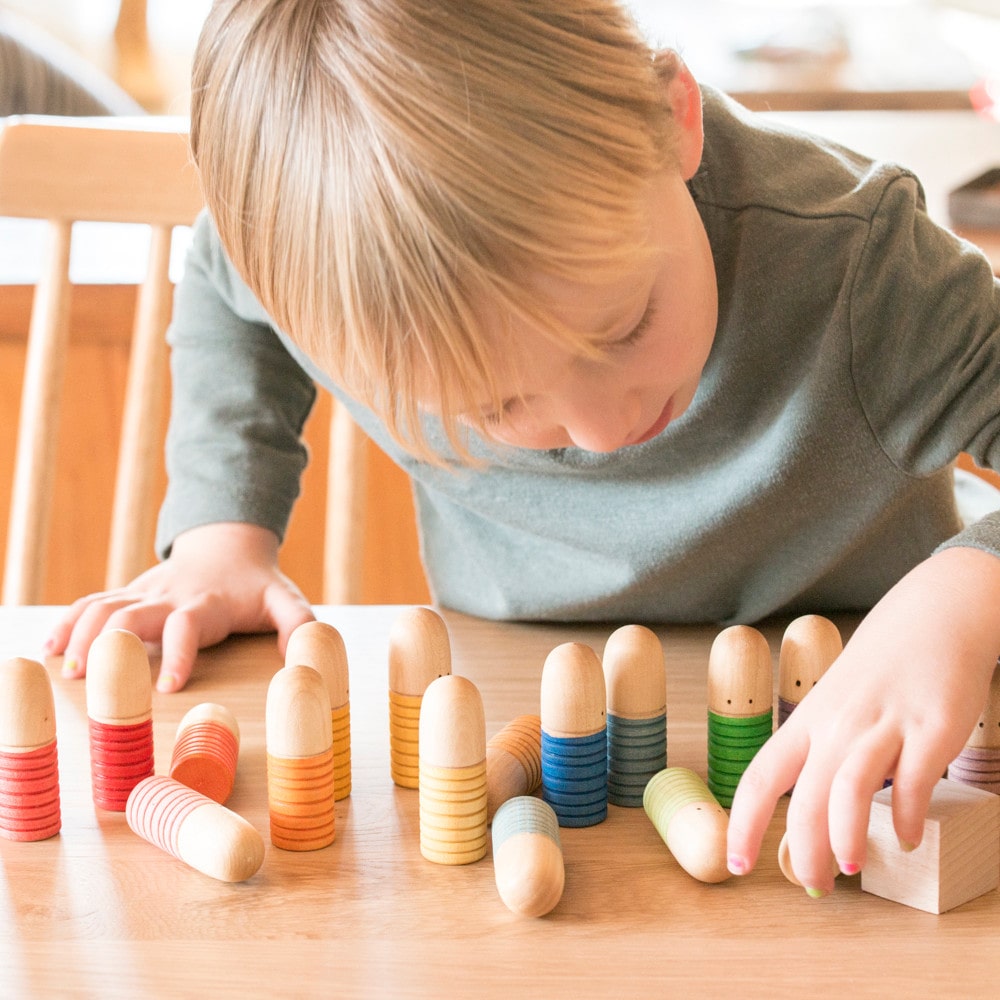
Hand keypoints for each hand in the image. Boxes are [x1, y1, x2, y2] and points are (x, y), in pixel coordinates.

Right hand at [44, 522, 314, 691]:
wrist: (229, 545)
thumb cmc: (257, 583)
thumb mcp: (285, 600)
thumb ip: (299, 626)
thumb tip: (309, 654)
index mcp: (207, 604)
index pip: (187, 625)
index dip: (178, 654)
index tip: (169, 687)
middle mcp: (170, 596)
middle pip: (130, 614)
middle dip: (109, 646)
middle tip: (91, 682)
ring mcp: (145, 592)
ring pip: (103, 607)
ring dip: (81, 636)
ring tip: (68, 671)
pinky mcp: (130, 592)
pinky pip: (92, 602)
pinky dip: (69, 622)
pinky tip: (51, 646)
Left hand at [726, 546, 999, 894]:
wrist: (934, 615)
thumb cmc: (880, 666)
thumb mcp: (834, 702)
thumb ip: (822, 750)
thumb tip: (814, 810)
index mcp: (808, 720)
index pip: (761, 778)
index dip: (744, 824)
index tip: (737, 863)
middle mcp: (838, 724)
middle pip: (808, 799)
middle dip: (804, 851)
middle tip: (813, 885)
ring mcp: (885, 726)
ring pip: (850, 791)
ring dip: (847, 839)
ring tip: (850, 867)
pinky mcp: (931, 730)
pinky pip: (914, 785)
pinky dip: (907, 819)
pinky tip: (906, 836)